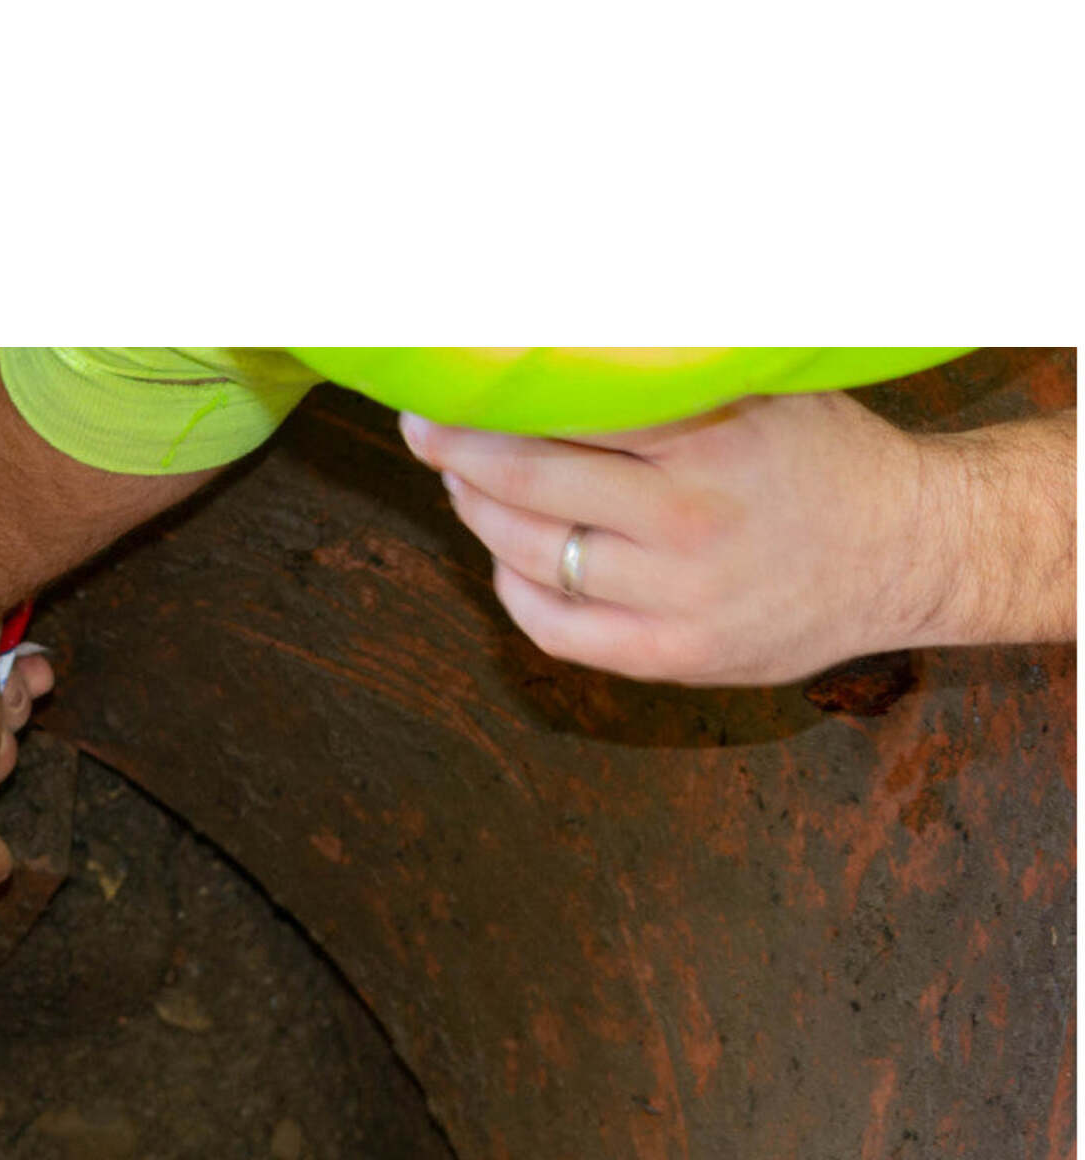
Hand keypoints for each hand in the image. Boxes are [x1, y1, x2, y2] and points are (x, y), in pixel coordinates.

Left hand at [400, 393, 942, 686]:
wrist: (909, 553)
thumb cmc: (823, 458)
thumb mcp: (766, 387)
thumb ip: (676, 366)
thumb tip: (571, 328)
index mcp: (711, 440)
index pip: (567, 411)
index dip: (492, 399)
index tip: (446, 379)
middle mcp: (687, 522)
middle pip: (530, 483)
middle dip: (460, 452)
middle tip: (425, 426)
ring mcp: (677, 599)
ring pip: (532, 555)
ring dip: (479, 516)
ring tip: (461, 483)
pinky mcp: (670, 657)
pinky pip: (554, 627)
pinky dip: (513, 588)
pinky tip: (504, 556)